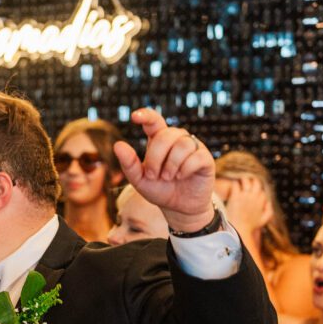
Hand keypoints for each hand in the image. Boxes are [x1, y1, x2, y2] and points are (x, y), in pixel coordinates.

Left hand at [112, 108, 214, 231]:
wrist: (179, 208)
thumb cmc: (159, 190)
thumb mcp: (139, 180)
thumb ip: (129, 164)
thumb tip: (117, 145)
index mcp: (158, 140)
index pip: (154, 120)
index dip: (146, 116)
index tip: (134, 117)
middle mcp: (176, 139)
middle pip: (165, 135)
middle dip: (155, 157)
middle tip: (152, 175)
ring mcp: (192, 147)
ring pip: (182, 144)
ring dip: (171, 164)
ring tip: (167, 177)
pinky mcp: (205, 158)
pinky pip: (196, 155)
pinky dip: (185, 168)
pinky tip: (181, 176)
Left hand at [224, 176, 272, 234]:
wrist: (238, 229)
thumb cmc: (250, 226)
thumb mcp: (264, 220)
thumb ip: (269, 211)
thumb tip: (268, 202)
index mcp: (261, 201)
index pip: (262, 192)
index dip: (259, 192)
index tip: (254, 193)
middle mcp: (254, 196)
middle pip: (256, 183)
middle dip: (253, 182)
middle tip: (248, 183)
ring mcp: (245, 195)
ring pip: (246, 181)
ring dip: (244, 180)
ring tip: (241, 181)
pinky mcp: (235, 196)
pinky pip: (235, 184)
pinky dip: (235, 183)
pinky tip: (234, 186)